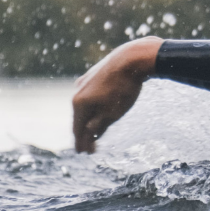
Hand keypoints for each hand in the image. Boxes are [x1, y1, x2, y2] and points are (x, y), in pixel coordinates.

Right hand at [72, 37, 161, 153]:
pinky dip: (94, 107)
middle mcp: (77, 92)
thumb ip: (98, 126)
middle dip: (85, 134)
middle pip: (80, 118)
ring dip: (90, 120)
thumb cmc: (123, 88)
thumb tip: (88, 134)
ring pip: (86, 106)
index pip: (78, 129)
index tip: (85, 153)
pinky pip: (92, 96)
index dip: (81, 143)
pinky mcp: (95, 75)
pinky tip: (98, 111)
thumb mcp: (112, 113)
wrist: (132, 58)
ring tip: (94, 132)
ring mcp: (85, 82)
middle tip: (89, 148)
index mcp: (78, 103)